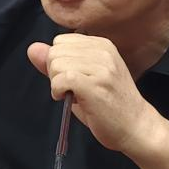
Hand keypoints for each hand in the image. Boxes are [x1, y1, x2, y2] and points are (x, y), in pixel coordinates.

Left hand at [26, 34, 162, 154]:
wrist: (136, 127)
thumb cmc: (109, 106)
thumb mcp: (82, 79)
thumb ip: (57, 63)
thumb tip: (32, 48)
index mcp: (102, 45)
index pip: (61, 41)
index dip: (59, 62)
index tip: (73, 80)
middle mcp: (103, 51)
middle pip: (55, 51)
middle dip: (56, 73)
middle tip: (73, 90)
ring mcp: (101, 67)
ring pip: (56, 64)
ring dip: (57, 84)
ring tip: (74, 96)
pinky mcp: (96, 84)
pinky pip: (62, 78)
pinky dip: (58, 91)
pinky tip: (70, 100)